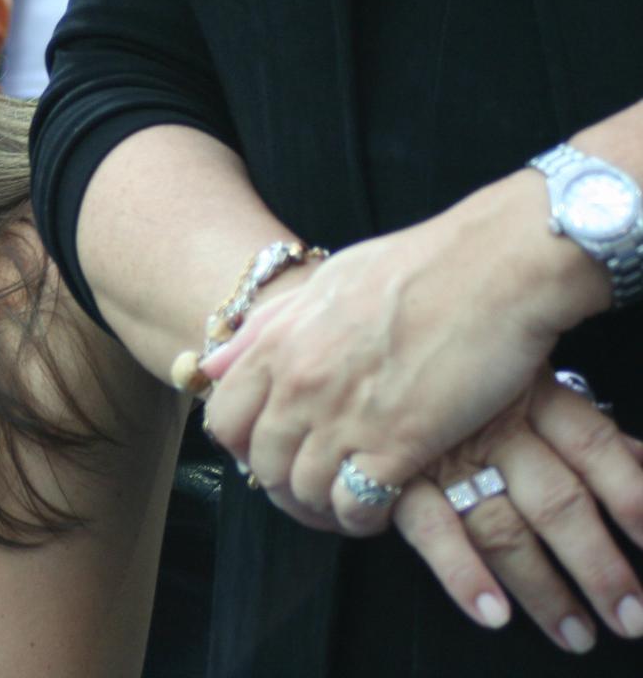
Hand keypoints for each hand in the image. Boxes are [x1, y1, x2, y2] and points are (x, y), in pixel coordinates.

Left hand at [201, 176, 586, 535]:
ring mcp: (343, 416)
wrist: (495, 268)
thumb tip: (213, 364)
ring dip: (322, 506)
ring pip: (303, 491)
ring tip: (347, 502)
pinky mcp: (396, 444)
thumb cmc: (420, 267)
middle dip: (282, 484)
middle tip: (314, 487)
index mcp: (278, 341)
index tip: (271, 452)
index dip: (243, 447)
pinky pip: (355, 505)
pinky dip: (362, 517)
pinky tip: (381, 507)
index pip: (224, 420)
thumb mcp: (328, 282)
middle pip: (260, 464)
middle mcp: (299, 383)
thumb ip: (268, 326)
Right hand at [392, 371, 642, 650]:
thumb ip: (576, 416)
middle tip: (631, 616)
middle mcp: (490, 425)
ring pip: (503, 529)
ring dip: (543, 588)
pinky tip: (492, 611)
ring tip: (575, 633)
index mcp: (527, 392)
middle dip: (600, 567)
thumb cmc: (447, 353)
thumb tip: (639, 457)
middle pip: (558, 502)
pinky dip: (462, 574)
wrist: (353, 333)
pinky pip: (432, 530)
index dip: (633, 494)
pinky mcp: (393, 473)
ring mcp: (441, 454)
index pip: (594, 445)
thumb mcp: (518, 368)